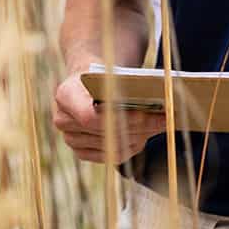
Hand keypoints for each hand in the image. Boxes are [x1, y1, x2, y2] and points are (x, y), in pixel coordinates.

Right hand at [50, 70, 166, 165]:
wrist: (87, 84)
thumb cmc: (102, 75)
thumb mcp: (110, 73)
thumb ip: (124, 87)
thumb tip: (159, 100)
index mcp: (65, 95)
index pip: (90, 117)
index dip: (122, 119)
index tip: (148, 113)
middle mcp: (62, 120)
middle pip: (106, 133)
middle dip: (140, 126)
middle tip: (165, 118)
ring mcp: (71, 139)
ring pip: (113, 147)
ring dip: (140, 136)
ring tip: (160, 125)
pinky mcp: (82, 152)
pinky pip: (113, 155)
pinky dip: (133, 145)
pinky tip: (146, 134)